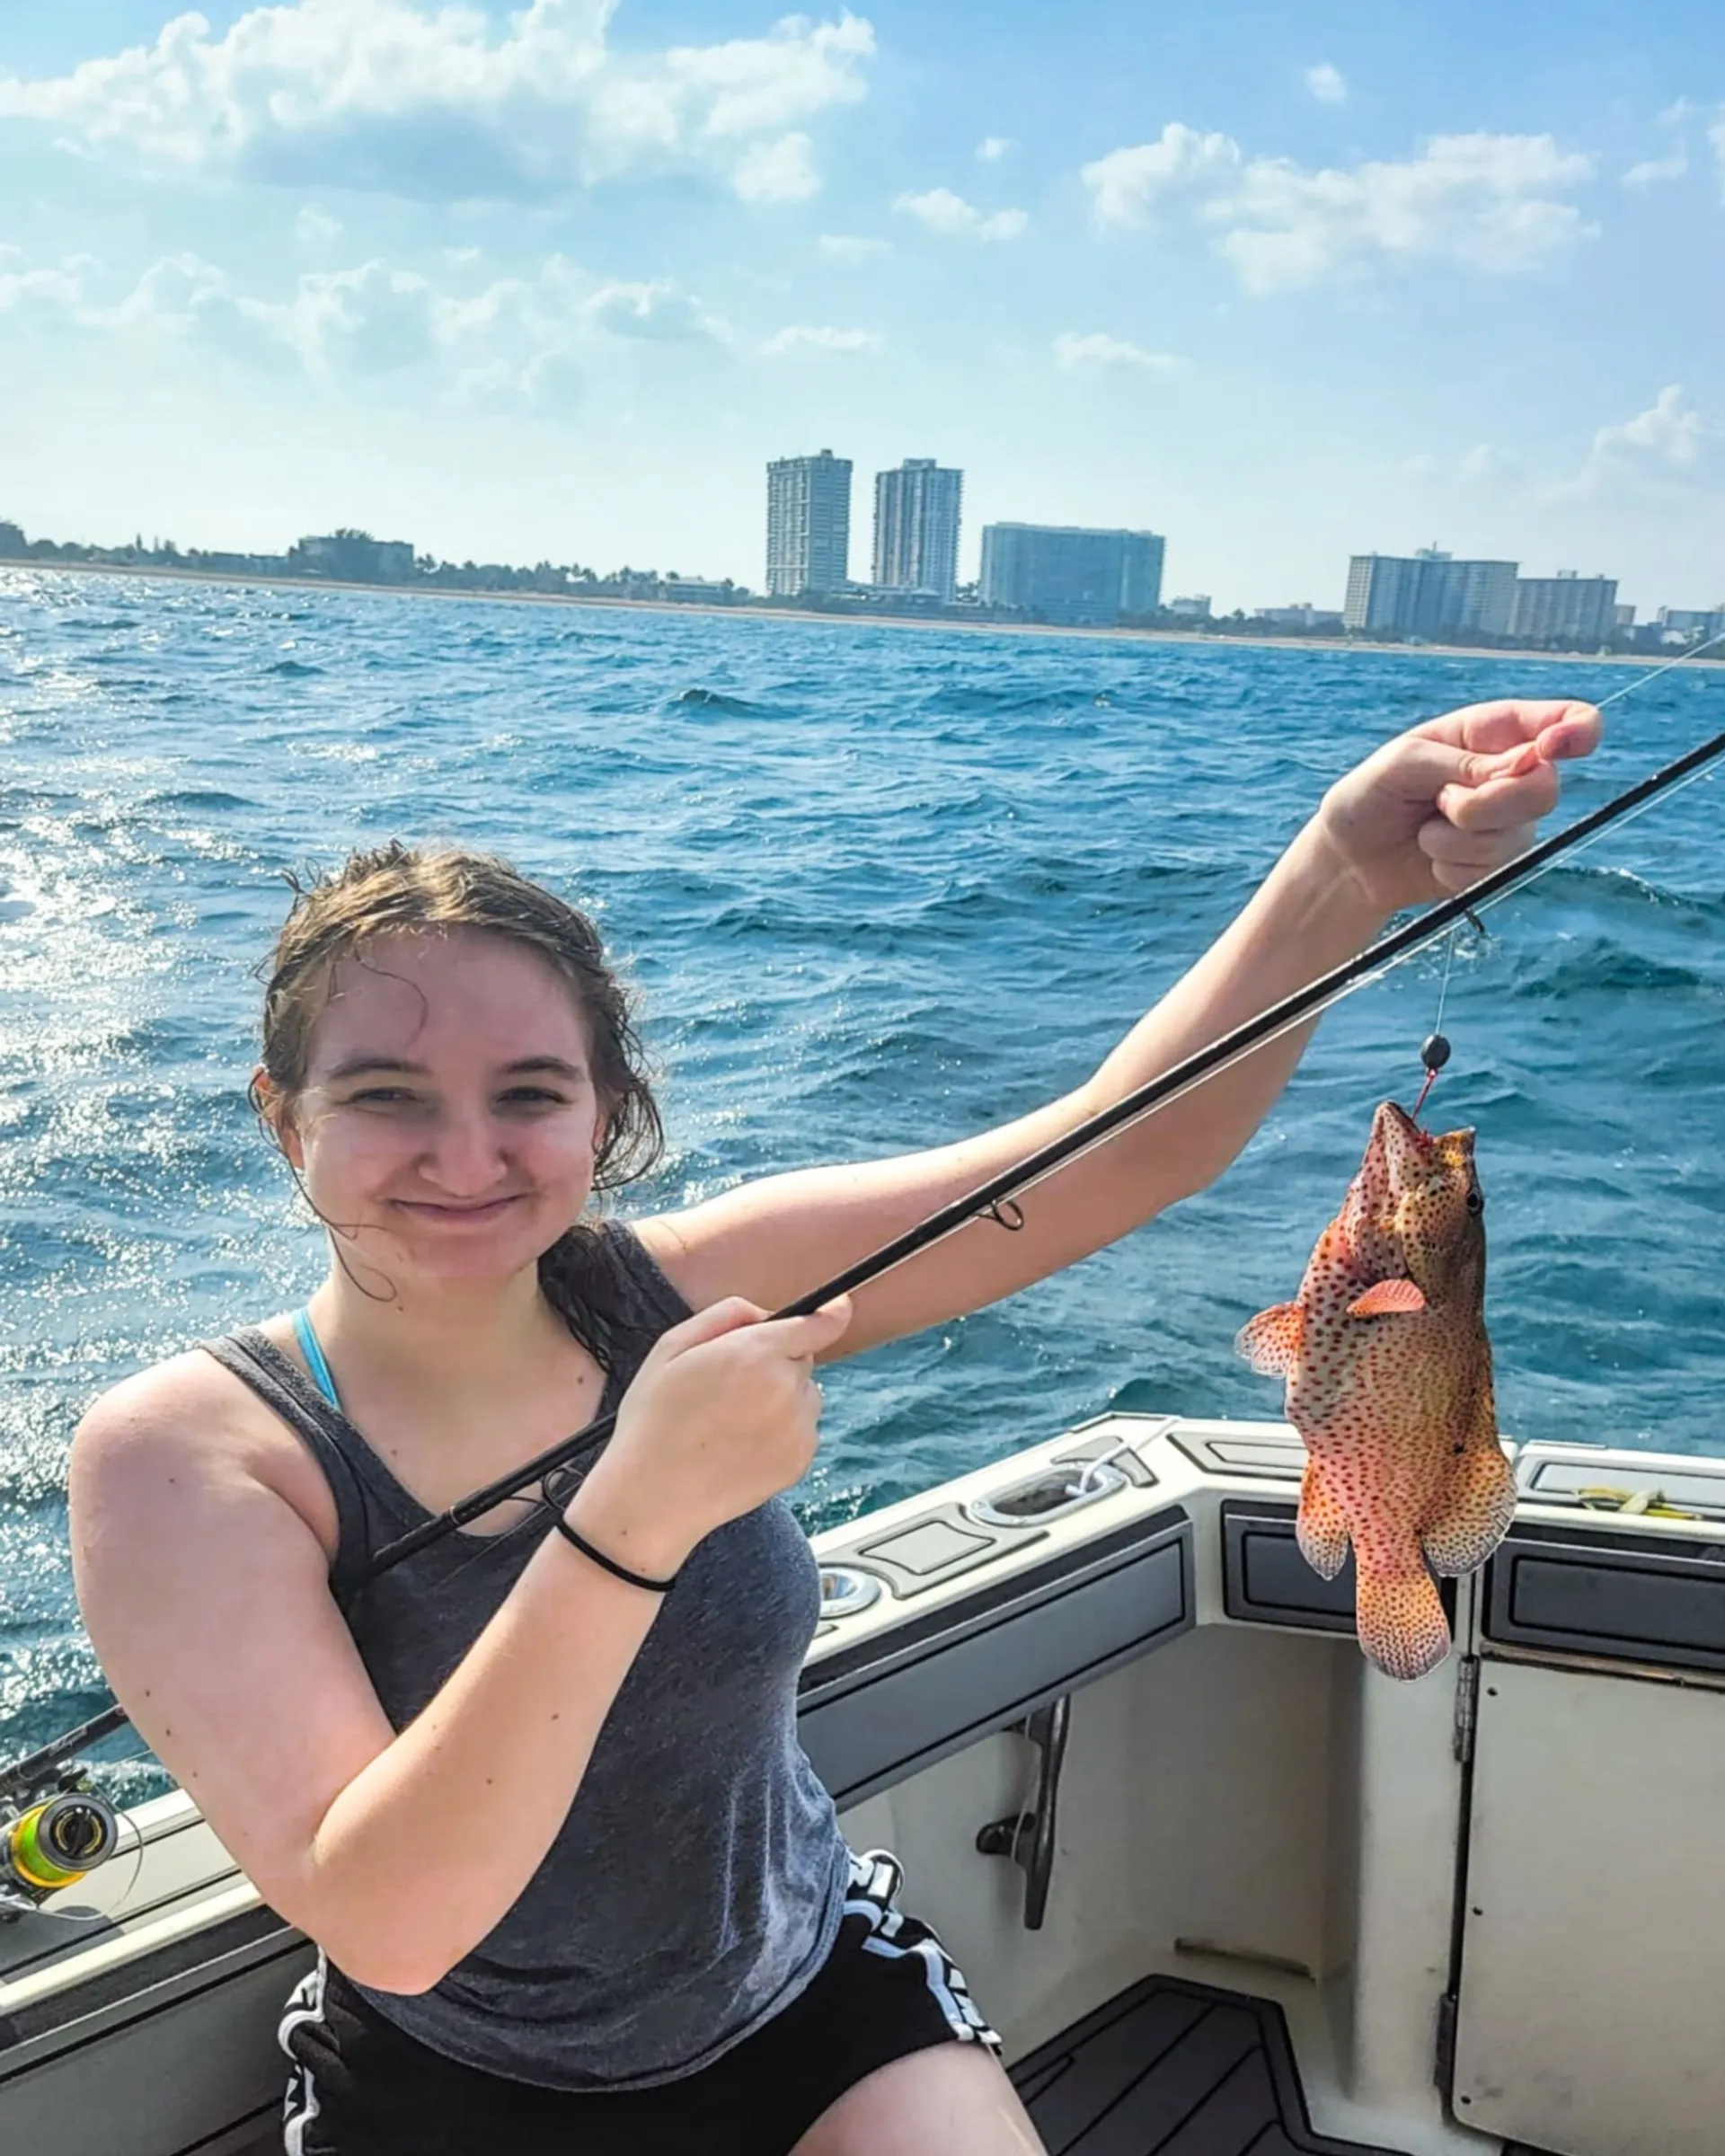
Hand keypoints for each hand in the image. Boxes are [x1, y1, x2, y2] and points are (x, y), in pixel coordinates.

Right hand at [568, 1294, 851, 1577]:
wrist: (653, 1498)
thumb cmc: (654, 1420)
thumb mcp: (672, 1347)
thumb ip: (726, 1316)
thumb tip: (766, 1314)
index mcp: (754, 1354)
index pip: (816, 1325)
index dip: (830, 1312)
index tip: (840, 1307)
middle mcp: (785, 1388)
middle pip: (802, 1358)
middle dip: (775, 1362)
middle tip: (728, 1387)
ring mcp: (797, 1427)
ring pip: (805, 1394)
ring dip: (781, 1397)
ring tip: (731, 1422)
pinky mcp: (800, 1460)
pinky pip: (802, 1428)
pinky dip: (782, 1431)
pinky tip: (742, 1445)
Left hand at [1315, 699, 1602, 913]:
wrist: (1350, 859)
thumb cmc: (1371, 795)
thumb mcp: (1403, 764)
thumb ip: (1462, 762)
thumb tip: (1526, 764)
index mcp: (1493, 731)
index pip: (1566, 722)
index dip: (1577, 731)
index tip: (1552, 748)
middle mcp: (1512, 773)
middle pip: (1546, 789)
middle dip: (1488, 804)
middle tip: (1442, 802)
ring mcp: (1509, 821)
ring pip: (1517, 835)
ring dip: (1457, 838)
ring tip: (1425, 829)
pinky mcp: (1497, 863)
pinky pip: (1494, 869)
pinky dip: (1453, 865)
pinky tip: (1431, 855)